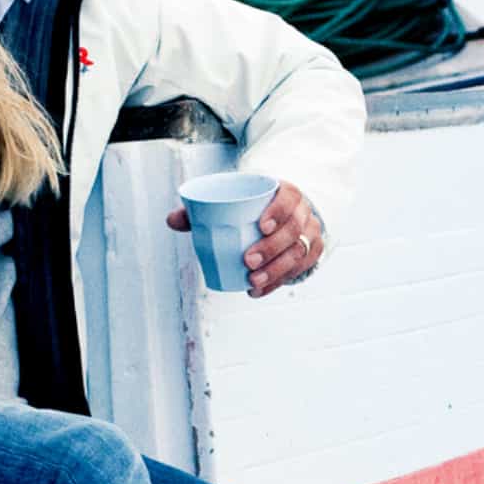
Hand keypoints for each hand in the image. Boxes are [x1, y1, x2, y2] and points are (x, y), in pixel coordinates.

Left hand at [167, 180, 325, 296]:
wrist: (284, 217)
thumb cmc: (254, 209)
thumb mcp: (233, 203)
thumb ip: (202, 210)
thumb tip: (172, 220)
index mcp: (286, 193)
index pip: (289, 198)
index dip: (278, 211)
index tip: (261, 226)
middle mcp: (303, 213)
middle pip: (294, 230)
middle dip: (272, 248)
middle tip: (248, 260)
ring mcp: (310, 234)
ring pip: (299, 253)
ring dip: (276, 270)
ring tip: (252, 281)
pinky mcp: (311, 254)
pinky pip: (299, 271)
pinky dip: (277, 282)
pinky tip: (258, 290)